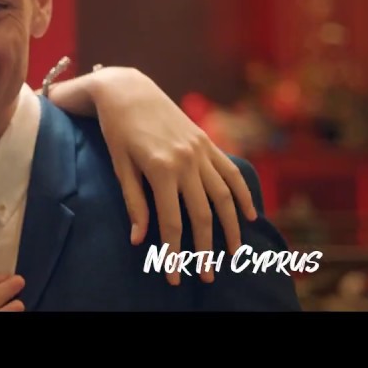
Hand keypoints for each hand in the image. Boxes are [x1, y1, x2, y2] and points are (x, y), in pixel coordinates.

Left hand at [91, 67, 256, 285]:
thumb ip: (134, 202)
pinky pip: (230, 172)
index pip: (171, 222)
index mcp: (161, 168)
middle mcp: (187, 160)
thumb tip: (139, 240)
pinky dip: (243, 194)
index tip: (173, 276)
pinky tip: (250, 216)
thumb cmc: (117, 130)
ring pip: (224, 196)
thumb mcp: (120, 166)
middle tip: (205, 276)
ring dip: (230, 228)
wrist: (128, 90)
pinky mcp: (207, 142)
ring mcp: (201, 150)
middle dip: (205, 249)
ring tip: (232, 255)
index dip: (172, 252)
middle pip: (203, 214)